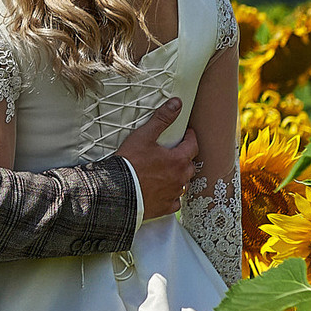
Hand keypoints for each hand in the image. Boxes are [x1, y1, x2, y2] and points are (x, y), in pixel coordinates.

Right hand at [112, 98, 199, 216]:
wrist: (118, 190)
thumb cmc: (130, 163)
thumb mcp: (144, 136)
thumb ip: (162, 119)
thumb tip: (176, 103)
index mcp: (178, 160)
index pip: (193, 146)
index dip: (190, 138)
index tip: (186, 134)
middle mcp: (180, 178)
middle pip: (190, 166)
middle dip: (185, 158)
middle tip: (177, 153)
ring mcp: (174, 194)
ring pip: (184, 184)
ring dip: (179, 177)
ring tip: (170, 172)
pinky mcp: (165, 207)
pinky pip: (175, 202)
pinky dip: (172, 196)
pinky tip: (165, 192)